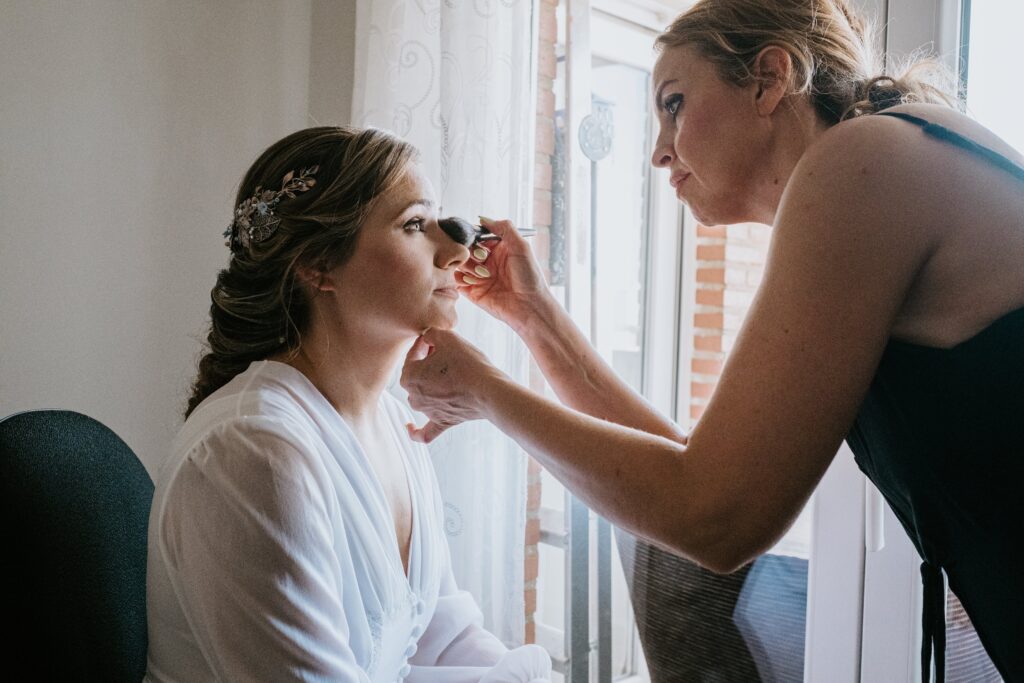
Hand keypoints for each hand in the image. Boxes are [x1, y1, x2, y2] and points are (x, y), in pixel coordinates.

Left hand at [400, 327, 506, 442]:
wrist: (489, 391)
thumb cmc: (468, 364)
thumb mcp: (447, 337)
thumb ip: (431, 333)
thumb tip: (428, 337)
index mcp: (409, 376)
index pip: (414, 353)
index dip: (428, 343)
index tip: (442, 340)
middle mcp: (414, 396)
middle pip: (417, 373)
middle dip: (429, 362)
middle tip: (449, 354)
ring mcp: (428, 411)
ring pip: (422, 395)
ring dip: (431, 384)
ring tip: (451, 372)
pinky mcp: (443, 422)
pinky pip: (424, 431)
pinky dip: (415, 431)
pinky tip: (408, 427)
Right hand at [457, 217, 552, 332]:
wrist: (530, 306)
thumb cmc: (530, 277)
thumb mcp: (521, 246)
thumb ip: (504, 228)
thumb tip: (483, 218)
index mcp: (499, 249)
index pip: (477, 236)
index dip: (472, 237)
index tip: (472, 239)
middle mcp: (488, 262)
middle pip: (466, 249)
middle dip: (470, 252)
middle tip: (482, 259)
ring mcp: (479, 277)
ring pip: (460, 264)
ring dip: (467, 266)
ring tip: (482, 275)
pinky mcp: (473, 292)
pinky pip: (456, 281)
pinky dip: (458, 278)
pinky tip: (471, 280)